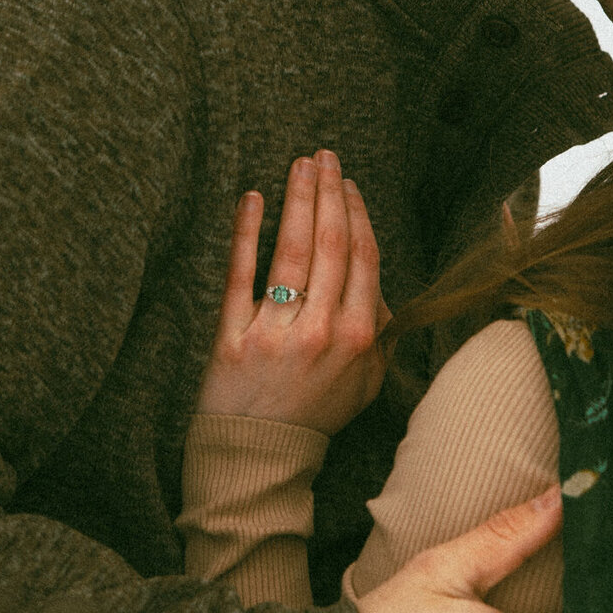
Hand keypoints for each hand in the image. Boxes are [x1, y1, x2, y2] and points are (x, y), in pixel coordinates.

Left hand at [196, 150, 391, 435]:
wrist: (262, 455)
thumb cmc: (314, 415)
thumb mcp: (365, 382)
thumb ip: (379, 333)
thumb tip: (375, 284)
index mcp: (358, 337)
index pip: (362, 258)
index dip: (357, 214)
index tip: (349, 184)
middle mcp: (321, 330)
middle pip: (330, 244)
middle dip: (329, 192)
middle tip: (324, 157)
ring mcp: (276, 332)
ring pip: (291, 251)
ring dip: (297, 199)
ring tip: (298, 165)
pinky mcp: (233, 337)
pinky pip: (240, 274)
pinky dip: (246, 232)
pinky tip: (251, 199)